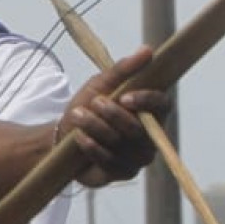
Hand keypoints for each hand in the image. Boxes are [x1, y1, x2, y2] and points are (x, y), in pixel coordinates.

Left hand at [60, 47, 172, 187]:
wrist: (62, 136)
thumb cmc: (87, 106)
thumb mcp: (101, 83)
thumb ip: (124, 69)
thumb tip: (148, 49)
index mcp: (151, 111)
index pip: (163, 105)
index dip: (147, 101)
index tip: (124, 97)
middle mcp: (150, 136)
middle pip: (139, 128)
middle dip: (112, 115)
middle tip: (93, 103)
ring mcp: (138, 157)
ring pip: (122, 144)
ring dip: (97, 128)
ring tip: (77, 117)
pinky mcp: (122, 173)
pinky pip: (111, 162)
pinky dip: (93, 148)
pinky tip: (80, 138)